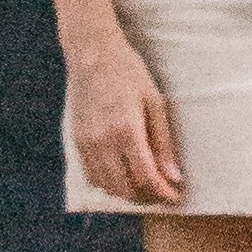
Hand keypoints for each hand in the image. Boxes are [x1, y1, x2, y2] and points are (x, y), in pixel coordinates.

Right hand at [67, 35, 184, 207]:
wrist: (92, 53)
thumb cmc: (129, 72)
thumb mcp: (154, 102)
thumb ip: (163, 142)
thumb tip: (174, 176)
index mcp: (126, 130)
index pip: (146, 176)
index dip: (162, 193)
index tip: (174, 198)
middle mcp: (103, 141)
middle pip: (125, 188)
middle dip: (146, 196)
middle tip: (162, 191)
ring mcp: (87, 143)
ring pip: (107, 186)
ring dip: (127, 192)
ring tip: (144, 185)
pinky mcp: (77, 141)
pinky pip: (92, 175)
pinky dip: (108, 182)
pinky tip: (122, 174)